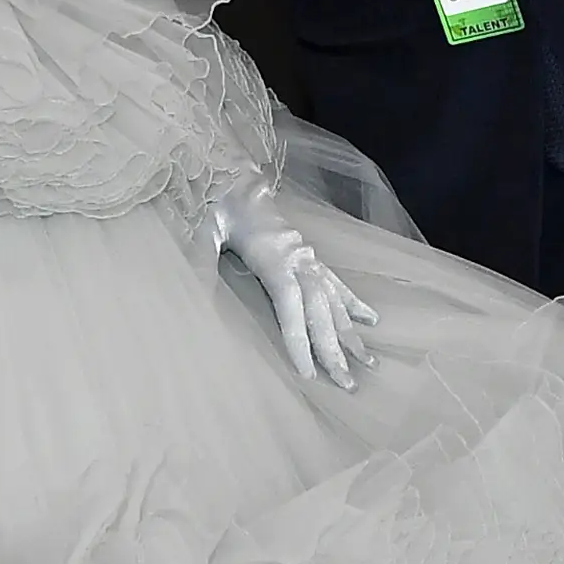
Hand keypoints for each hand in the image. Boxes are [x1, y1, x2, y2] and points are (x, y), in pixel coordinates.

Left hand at [209, 174, 376, 388]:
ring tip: (369, 364)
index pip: (291, 303)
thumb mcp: (200, 230)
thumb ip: (199, 260)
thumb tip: (192, 292)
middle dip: (335, 348)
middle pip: (321, 309)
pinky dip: (353, 304)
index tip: (307, 371)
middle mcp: (298, 258)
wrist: (230, 179)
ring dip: (351, 334)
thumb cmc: (214, 205)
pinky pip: (335, 283)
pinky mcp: (307, 256)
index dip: (300, 338)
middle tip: (347, 384)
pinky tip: (371, 321)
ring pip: (334, 300)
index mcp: (273, 254)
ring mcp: (306, 256)